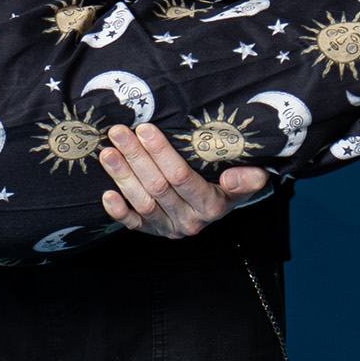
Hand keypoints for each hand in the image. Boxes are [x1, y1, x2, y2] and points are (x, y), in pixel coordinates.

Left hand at [99, 121, 271, 237]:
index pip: (181, 176)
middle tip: (118, 133)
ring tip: (108, 153)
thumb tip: (232, 178)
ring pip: (142, 202)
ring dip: (123, 177)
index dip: (161, 153)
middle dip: (136, 157)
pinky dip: (119, 211)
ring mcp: (170, 228)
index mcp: (211, 205)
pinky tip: (107, 194)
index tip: (144, 129)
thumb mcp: (253, 177)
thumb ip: (250, 178)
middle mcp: (190, 221)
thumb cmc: (235, 183)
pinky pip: (134, 224)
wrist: (227, 204)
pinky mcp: (155, 232)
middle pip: (157, 187)